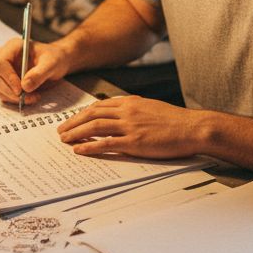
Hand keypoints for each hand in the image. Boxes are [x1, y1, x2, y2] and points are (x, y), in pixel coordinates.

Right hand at [0, 38, 70, 103]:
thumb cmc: (54, 58)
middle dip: (11, 92)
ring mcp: (4, 72)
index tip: (20, 89)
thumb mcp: (52, 63)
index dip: (8, 77)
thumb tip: (25, 86)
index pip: (0, 63)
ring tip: (34, 97)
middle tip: (28, 98)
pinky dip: (16, 100)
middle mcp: (4, 58)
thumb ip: (39, 73)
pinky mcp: (7, 83)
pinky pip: (5, 95)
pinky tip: (31, 96)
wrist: (56, 63)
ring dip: (14, 98)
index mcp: (12, 47)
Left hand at [57, 96, 202, 158]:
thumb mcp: (152, 107)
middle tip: (60, 131)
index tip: (73, 120)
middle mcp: (127, 111)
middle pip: (92, 114)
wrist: (192, 128)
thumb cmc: (175, 121)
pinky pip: (106, 143)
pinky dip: (89, 146)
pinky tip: (79, 150)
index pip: (99, 105)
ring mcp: (130, 126)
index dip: (82, 113)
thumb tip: (120, 113)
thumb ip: (134, 109)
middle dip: (73, 122)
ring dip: (76, 133)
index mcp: (131, 102)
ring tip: (64, 140)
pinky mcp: (134, 142)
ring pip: (94, 127)